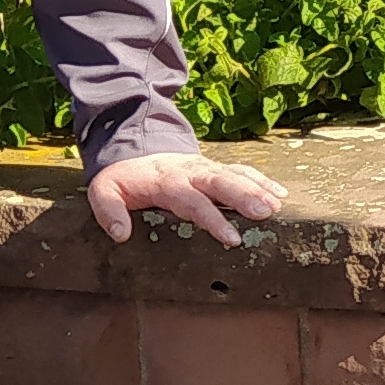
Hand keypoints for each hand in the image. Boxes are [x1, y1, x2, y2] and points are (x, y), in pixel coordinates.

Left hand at [90, 151, 290, 246]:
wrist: (133, 146)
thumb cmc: (123, 177)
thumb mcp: (104, 191)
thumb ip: (109, 211)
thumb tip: (121, 234)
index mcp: (166, 182)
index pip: (192, 201)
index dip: (213, 219)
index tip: (232, 239)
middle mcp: (191, 172)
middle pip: (221, 182)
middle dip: (244, 196)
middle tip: (264, 213)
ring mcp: (206, 168)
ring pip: (236, 175)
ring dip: (258, 188)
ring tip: (277, 205)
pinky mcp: (215, 167)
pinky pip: (241, 170)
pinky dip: (261, 180)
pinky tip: (280, 194)